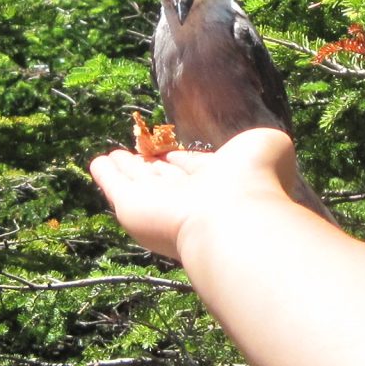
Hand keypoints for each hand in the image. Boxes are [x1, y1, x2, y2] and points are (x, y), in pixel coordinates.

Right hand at [89, 126, 302, 260]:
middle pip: (164, 181)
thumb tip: (259, 146)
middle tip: (134, 155)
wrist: (234, 221)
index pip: (196, 171)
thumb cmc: (257, 181)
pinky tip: (97, 164)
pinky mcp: (133, 209)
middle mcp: (190, 199)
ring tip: (110, 157)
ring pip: (140, 184)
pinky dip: (106, 177)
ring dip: (125, 170)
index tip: (170, 154)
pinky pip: (117, 188)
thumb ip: (262, 144)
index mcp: (221, 186)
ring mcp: (161, 207)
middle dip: (150, 168)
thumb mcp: (268, 148)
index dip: (182, 162)